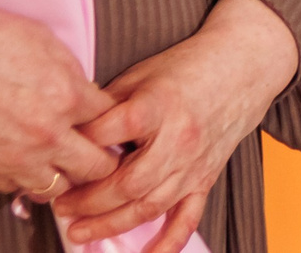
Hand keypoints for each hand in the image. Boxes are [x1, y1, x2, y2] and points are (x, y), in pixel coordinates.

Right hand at [0, 7, 118, 199]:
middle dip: (101, 156)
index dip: (109, 117)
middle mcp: (46, 135)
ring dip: (64, 173)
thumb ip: (73, 75)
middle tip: (93, 145)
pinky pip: (19, 189)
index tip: (103, 117)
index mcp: (66, 97)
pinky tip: (24, 156)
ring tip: (58, 157)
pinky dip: (26, 177)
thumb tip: (90, 98)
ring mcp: (16, 158)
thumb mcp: (44, 41)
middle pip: (97, 167)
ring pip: (60, 188)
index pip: (111, 121)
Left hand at [57, 0, 300, 252]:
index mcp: (156, 106)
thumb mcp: (142, 73)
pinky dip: (166, 243)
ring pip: (148, 206)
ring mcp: (193, 163)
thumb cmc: (190, 66)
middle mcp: (177, 139)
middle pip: (125, 184)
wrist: (243, 65)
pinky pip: (186, 217)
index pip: (105, 135)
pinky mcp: (205, 178)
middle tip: (61, 205)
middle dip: (87, 201)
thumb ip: (108, 102)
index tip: (57, 153)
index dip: (77, 145)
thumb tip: (71, 127)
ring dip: (110, 225)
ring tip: (79, 232)